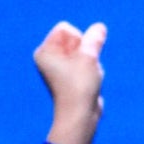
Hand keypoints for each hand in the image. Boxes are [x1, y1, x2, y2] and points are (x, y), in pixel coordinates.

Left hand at [34, 19, 106, 143]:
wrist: (80, 115)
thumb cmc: (79, 86)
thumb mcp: (89, 55)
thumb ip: (94, 38)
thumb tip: (99, 28)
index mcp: (44, 51)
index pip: (66, 29)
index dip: (77, 41)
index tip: (76, 60)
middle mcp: (49, 58)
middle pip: (76, 38)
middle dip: (85, 50)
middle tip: (81, 70)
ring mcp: (60, 67)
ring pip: (84, 50)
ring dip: (90, 61)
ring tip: (85, 77)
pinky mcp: (70, 75)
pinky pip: (86, 62)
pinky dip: (91, 69)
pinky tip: (90, 82)